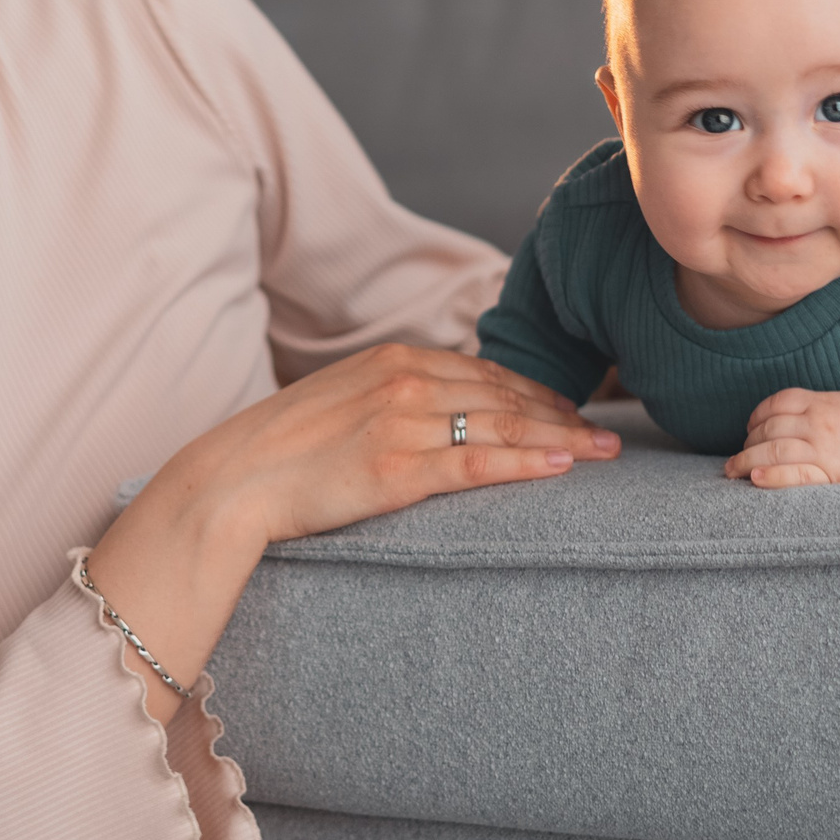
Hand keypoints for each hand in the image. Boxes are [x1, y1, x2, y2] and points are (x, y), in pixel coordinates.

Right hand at [85, 345, 618, 716]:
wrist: (232, 480)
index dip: (536, 392)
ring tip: (603, 453)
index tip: (570, 411)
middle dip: (562, 413)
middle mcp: (405, 380)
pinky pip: (477, 462)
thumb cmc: (283, 450)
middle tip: (607, 434)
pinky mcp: (397, 469)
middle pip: (505, 395)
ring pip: (502, 425)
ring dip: (562, 438)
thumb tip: (438, 414)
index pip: (485, 372)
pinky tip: (563, 466)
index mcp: (395, 359)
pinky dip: (526, 462)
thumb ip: (394, 398)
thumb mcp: (344, 402)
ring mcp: (403, 423)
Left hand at [725, 386, 839, 487]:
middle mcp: (819, 424)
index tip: (749, 429)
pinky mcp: (831, 475)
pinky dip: (771, 476)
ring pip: (775, 451)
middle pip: (770, 429)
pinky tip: (755, 478)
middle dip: (748, 443)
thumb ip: (814, 407)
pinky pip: (794, 475)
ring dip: (747, 461)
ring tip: (733, 471)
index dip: (757, 416)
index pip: (778, 403)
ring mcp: (824, 450)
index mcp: (822, 403)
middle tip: (737, 457)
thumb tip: (777, 419)